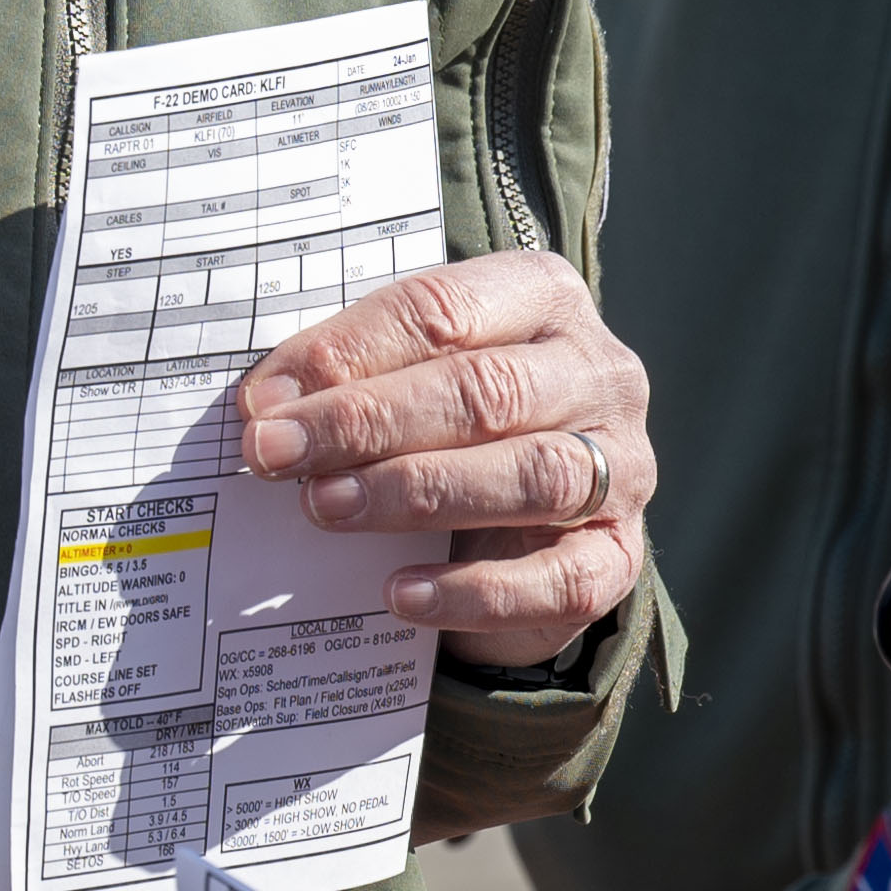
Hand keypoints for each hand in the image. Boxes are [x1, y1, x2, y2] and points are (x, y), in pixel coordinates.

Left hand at [229, 246, 652, 664]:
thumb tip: (268, 407)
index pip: (444, 310)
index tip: (267, 401)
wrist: (525, 516)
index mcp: (542, 297)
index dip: (350, 353)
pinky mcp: (620, 554)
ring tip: (327, 509)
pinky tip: (402, 594)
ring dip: (416, 493)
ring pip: (531, 475)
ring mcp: (623, 465)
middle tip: (279, 456)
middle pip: (486, 390)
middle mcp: (597, 372)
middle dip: (369, 423)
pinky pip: (560, 578)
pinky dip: (476, 590)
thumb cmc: (451, 420)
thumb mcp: (407, 375)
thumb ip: (351, 376)